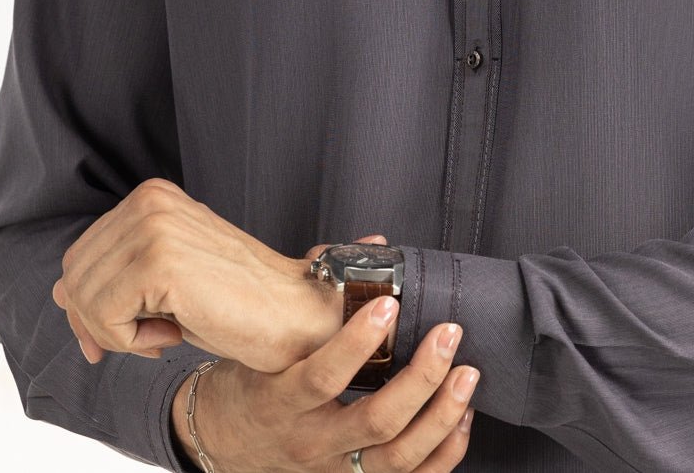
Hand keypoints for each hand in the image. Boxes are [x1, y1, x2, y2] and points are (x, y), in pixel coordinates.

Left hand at [50, 177, 375, 370]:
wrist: (289, 312)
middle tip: (147, 338)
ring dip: (119, 333)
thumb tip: (60, 291)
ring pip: (84, 298)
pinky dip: (130, 341)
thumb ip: (114, 274)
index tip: (124, 334)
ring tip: (167, 330)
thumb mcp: (162, 279)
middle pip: (74, 276)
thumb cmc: (233, 301)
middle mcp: (149, 200)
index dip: (90, 306)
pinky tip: (172, 332)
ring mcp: (153, 226)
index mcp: (151, 195)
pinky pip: (104, 317)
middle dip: (97, 322)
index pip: (79, 255)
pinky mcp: (158, 261)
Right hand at [172, 295, 478, 472]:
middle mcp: (311, 442)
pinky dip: (443, 453)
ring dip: (441, 416)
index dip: (358, 342)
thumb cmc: (252, 380)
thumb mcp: (268, 341)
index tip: (389, 304)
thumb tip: (373, 244)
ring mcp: (335, 469)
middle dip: (421, 378)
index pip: (323, 377)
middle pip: (376, 422)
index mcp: (283, 401)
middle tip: (449, 335)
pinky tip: (462, 418)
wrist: (227, 441)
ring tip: (466, 375)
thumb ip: (317, 291)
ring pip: (398, 458)